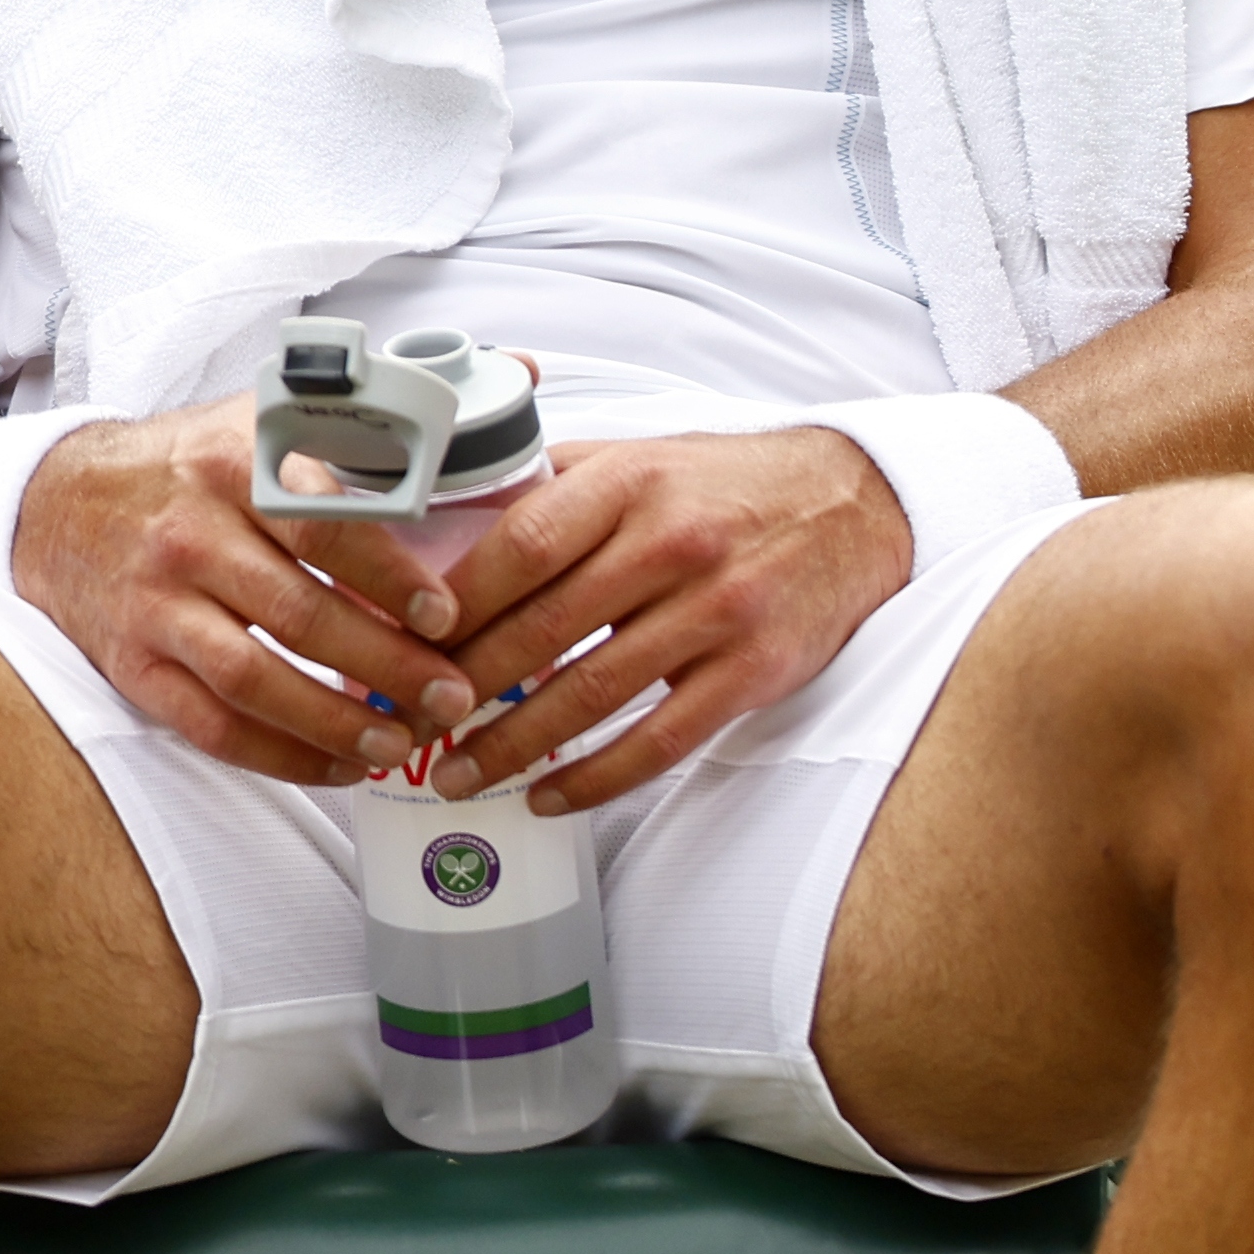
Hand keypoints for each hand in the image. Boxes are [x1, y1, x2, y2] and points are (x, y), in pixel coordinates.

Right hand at [15, 402, 484, 786]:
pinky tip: (335, 764)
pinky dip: (279, 756)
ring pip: (255, 680)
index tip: (446, 614)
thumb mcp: (265, 414)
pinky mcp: (135, 664)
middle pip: (299, 613)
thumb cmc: (189, 462)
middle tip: (450, 695)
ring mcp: (157, 605)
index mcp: (235, 463)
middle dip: (386, 664)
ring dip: (336, 722)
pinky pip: (211, 725)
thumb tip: (512, 374)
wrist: (59, 503)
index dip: (389, 576)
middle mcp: (191, 534)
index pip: (322, 524)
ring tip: (402, 744)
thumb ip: (377, 413)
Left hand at [415, 431, 915, 815]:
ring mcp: (716, 612)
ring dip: (513, 746)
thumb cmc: (724, 484)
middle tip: (406, 724)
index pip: (519, 545)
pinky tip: (546, 796)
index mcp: (629, 482)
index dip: (452, 602)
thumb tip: (447, 520)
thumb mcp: (638, 457)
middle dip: (461, 687)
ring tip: (456, 774)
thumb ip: (551, 486)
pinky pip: (659, 741)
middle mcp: (671, 544)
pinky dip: (595, 778)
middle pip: (542, 629)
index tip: (400, 642)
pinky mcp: (751, 672)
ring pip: (591, 695)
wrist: (853, 505)